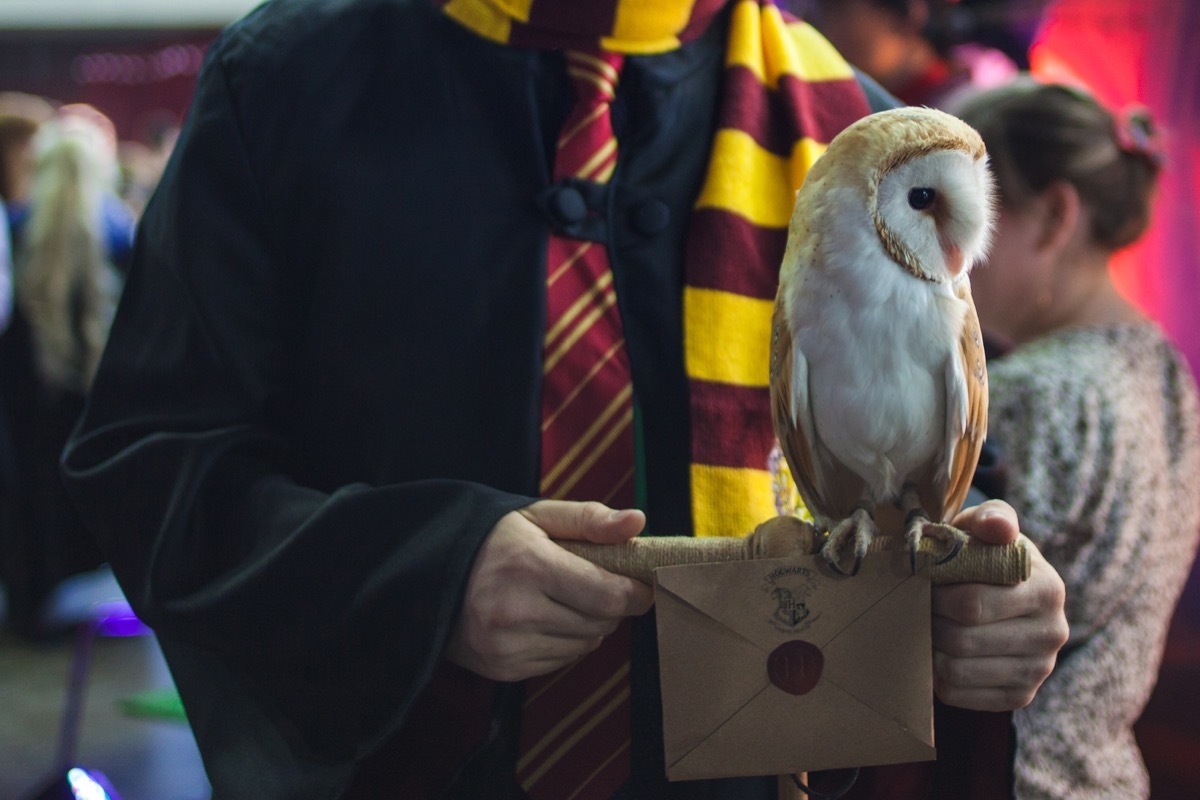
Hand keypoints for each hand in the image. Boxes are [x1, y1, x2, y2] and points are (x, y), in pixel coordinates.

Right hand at [445, 500, 654, 681]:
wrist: (429, 575)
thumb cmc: (492, 539)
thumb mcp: (536, 516)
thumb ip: (589, 519)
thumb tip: (638, 522)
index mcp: (529, 567)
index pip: (607, 597)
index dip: (634, 593)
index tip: (640, 584)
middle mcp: (516, 612)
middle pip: (600, 624)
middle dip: (610, 605)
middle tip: (597, 583)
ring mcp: (506, 646)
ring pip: (584, 646)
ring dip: (588, 625)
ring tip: (563, 598)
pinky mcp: (502, 669)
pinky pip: (560, 661)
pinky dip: (564, 642)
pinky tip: (542, 617)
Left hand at [931, 500, 1068, 709]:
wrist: (1004, 590)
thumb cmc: (986, 552)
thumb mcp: (987, 526)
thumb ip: (991, 518)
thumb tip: (998, 528)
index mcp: (1046, 589)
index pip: (971, 604)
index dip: (934, 596)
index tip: (919, 584)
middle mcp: (1052, 634)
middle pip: (962, 640)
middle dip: (928, 622)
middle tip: (914, 608)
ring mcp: (1039, 670)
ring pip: (957, 672)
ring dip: (929, 650)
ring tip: (924, 627)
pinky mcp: (1021, 696)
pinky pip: (960, 695)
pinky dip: (937, 676)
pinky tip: (938, 652)